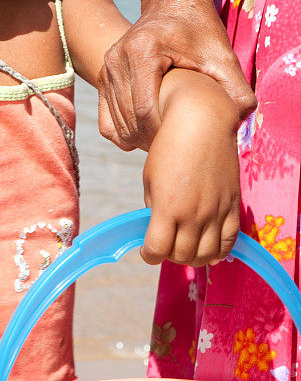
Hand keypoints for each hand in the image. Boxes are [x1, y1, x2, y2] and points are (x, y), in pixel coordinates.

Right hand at [98, 0, 256, 151]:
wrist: (173, 1)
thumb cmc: (199, 28)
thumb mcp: (222, 56)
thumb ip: (236, 89)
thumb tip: (240, 120)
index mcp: (142, 51)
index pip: (145, 110)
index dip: (164, 134)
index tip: (186, 140)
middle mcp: (117, 58)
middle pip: (130, 120)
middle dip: (154, 140)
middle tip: (181, 144)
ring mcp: (107, 67)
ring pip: (117, 124)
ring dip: (141, 140)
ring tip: (168, 139)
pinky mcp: (104, 75)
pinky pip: (107, 120)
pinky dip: (126, 134)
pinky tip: (149, 134)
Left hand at [140, 71, 240, 266]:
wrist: (200, 123)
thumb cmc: (168, 146)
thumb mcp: (150, 177)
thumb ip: (154, 207)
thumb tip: (159, 228)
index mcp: (168, 207)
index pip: (157, 250)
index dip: (149, 254)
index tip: (148, 250)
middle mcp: (194, 215)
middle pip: (182, 256)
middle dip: (169, 255)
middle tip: (166, 244)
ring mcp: (216, 212)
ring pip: (207, 256)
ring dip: (192, 257)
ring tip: (185, 246)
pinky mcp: (233, 207)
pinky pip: (229, 243)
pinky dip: (216, 251)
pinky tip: (207, 245)